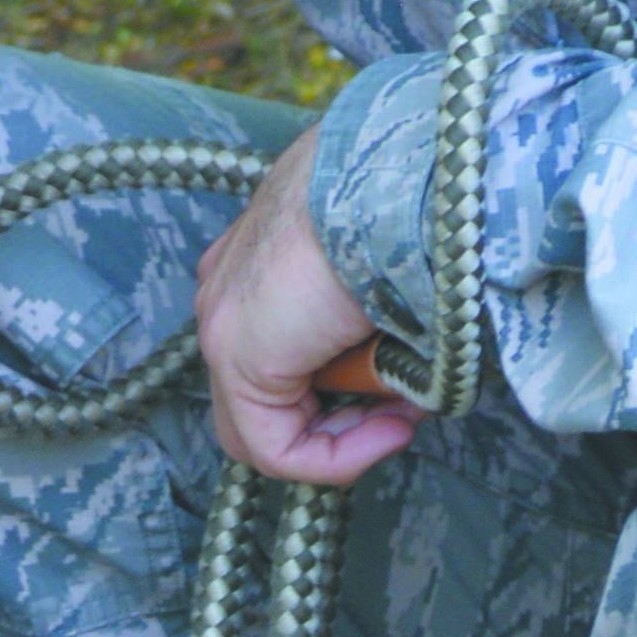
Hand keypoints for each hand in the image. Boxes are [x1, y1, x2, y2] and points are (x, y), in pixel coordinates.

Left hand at [192, 131, 414, 488]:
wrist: (400, 177)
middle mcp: (226, 290)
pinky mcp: (236, 352)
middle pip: (267, 403)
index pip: (278, 363)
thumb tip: (404, 376)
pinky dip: (334, 459)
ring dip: (346, 439)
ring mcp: (223, 320)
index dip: (344, 401)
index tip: (406, 394)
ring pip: (268, 430)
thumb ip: (375, 323)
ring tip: (403, 416)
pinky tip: (389, 432)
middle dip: (341, 424)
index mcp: (258, 260)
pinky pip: (274, 447)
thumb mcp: (389, 269)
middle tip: (403, 412)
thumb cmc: (413, 206)